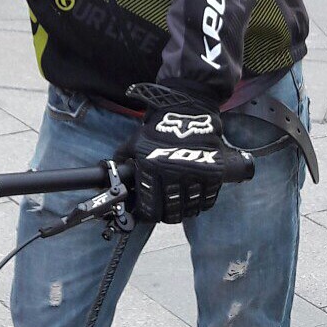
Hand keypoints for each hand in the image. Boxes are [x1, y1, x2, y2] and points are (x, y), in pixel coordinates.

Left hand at [124, 104, 251, 222]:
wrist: (188, 110)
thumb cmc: (160, 126)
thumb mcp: (136, 140)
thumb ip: (123, 156)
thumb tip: (112, 169)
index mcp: (152, 168)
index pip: (149, 206)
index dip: (148, 214)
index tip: (149, 213)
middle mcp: (172, 173)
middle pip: (170, 211)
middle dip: (167, 215)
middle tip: (166, 213)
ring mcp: (194, 174)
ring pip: (189, 208)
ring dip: (184, 211)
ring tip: (181, 208)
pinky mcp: (213, 173)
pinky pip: (207, 199)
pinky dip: (201, 204)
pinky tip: (196, 201)